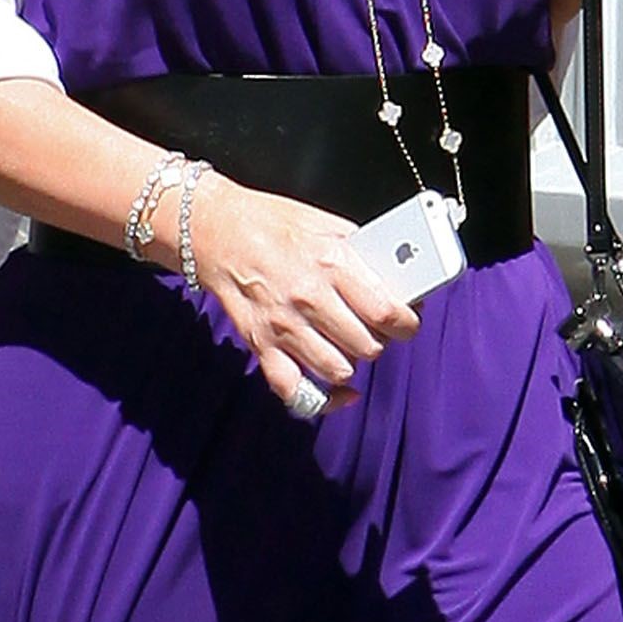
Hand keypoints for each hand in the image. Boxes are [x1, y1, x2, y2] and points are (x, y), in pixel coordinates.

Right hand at [190, 176, 419, 410]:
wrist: (215, 230)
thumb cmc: (270, 223)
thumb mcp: (325, 223)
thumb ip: (360, 252)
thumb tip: (396, 275)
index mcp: (331, 263)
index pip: (386, 311)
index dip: (406, 323)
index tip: (407, 322)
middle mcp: (309, 298)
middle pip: (367, 345)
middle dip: (380, 342)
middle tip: (376, 331)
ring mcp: (283, 326)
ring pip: (338, 370)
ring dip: (351, 363)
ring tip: (350, 348)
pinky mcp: (261, 345)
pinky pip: (295, 390)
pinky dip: (319, 398)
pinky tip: (335, 390)